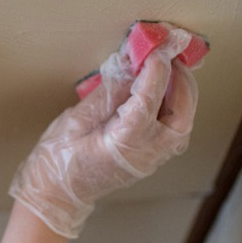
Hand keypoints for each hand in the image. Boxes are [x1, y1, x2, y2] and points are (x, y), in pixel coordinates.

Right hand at [9, 34, 198, 237]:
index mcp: (124, 143)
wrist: (57, 194)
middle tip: (168, 54)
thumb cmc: (59, 159)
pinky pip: (174, 128)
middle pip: (181, 113)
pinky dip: (174, 105)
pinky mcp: (152, 158)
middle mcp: (146, 153)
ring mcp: (152, 159)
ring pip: (183, 121)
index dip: (155, 70)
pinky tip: (162, 89)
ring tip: (166, 68)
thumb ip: (108, 92)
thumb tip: (129, 64)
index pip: (149, 99)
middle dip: (179, 80)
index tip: (156, 48)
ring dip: (181, 92)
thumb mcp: (76, 120)